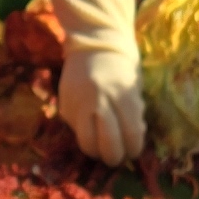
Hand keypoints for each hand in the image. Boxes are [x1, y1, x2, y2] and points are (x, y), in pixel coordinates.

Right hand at [56, 43, 144, 165]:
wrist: (94, 42)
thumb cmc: (121, 66)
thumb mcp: (133, 88)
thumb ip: (134, 114)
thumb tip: (132, 142)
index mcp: (123, 94)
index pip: (131, 135)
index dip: (134, 149)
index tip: (133, 151)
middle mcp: (99, 99)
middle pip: (108, 144)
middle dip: (115, 157)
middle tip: (117, 156)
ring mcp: (78, 103)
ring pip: (87, 143)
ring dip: (96, 151)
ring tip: (102, 148)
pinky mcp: (64, 105)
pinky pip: (75, 129)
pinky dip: (84, 132)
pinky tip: (90, 123)